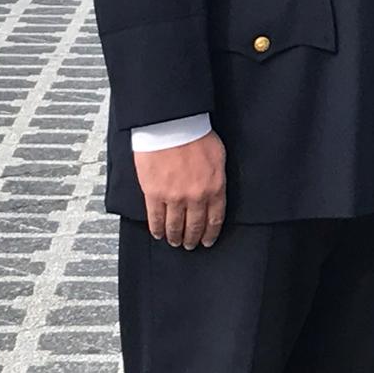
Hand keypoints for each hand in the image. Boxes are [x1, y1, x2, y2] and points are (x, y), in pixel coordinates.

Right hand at [133, 130, 225, 249]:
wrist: (173, 126)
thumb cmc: (196, 134)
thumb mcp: (218, 156)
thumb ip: (217, 178)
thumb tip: (216, 190)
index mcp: (215, 187)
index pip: (215, 219)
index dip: (211, 233)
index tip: (208, 240)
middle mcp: (196, 196)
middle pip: (195, 226)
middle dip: (193, 238)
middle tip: (191, 245)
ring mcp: (174, 198)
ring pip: (175, 226)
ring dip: (175, 237)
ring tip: (175, 242)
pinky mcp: (155, 195)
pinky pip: (155, 219)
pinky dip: (157, 229)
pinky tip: (158, 234)